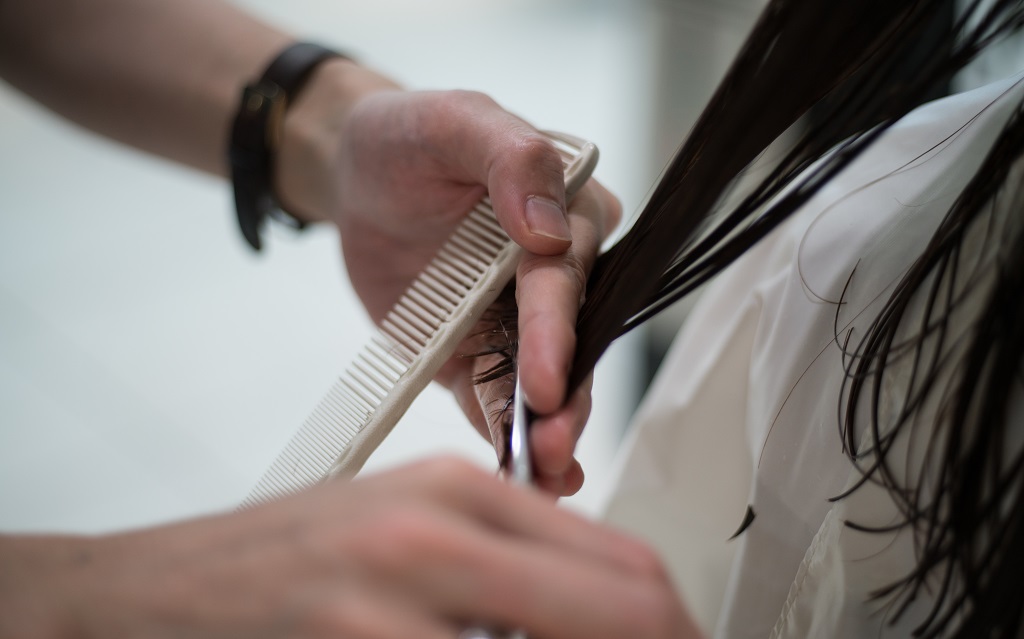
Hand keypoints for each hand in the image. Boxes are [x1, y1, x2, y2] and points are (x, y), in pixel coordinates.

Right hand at [0, 458, 698, 637]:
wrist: (157, 591)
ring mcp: (391, 608)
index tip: (685, 638)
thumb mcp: (405, 515)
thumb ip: (508, 543)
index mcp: (457, 490)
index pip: (626, 565)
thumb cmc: (284, 556)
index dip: (677, 622)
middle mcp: (434, 538)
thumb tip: (600, 584)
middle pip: (626, 611)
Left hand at [276, 60, 620, 494]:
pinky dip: (500, 437)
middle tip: (551, 453)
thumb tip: (550, 229)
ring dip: (541, 433)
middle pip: (566, 343)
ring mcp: (515, 321)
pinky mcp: (477, 355)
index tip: (547, 382)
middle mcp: (552, 273)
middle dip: (563, 401)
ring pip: (536, 384)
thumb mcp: (453, 122)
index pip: (564, 278)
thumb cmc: (408, 139)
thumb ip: (509, 159)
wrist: (354, 175)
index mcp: (564, 213)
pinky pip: (491, 401)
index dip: (557, 332)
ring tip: (542, 479)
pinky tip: (511, 473)